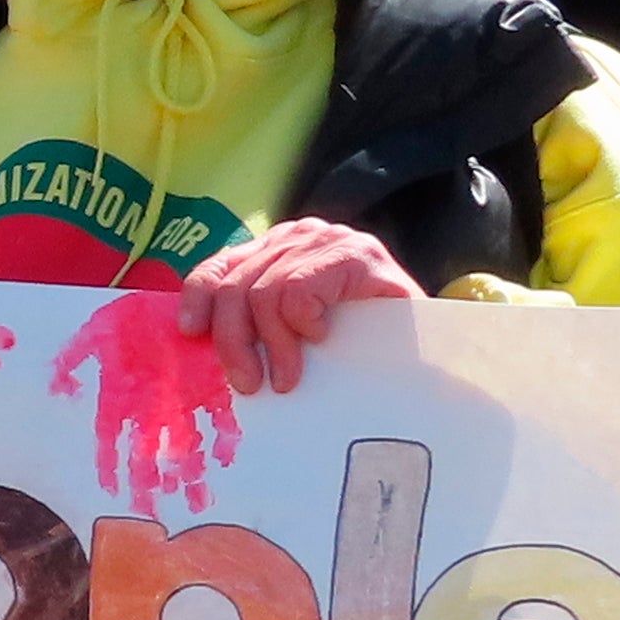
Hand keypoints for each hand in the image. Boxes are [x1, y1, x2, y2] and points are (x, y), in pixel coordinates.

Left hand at [173, 218, 422, 394]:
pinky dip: (302, 322)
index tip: (191, 334)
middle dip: (233, 341)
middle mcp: (299, 235)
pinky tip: (320, 338)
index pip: (219, 265)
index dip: (198, 298)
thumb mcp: (295, 330)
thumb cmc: (359, 343)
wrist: (428, 345)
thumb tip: (199, 342)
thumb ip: (257, 321)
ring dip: (273, 346)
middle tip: (248, 384)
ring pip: (264, 293)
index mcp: (276, 249)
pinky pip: (298, 291)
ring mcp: (329, 240)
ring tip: (288, 377)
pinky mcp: (357, 255)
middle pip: (235, 285)